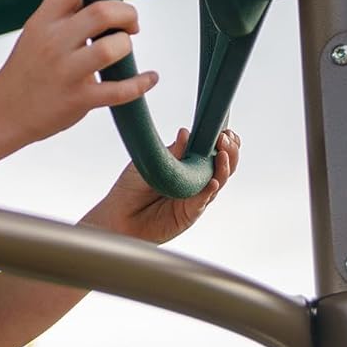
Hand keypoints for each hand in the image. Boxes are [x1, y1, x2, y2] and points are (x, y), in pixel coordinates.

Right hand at [0, 0, 158, 148]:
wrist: (4, 110)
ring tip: (124, 48)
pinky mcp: (78, 99)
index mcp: (43, 20)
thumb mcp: (36, 32)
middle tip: (130, 24)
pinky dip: (141, 83)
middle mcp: (53, 42)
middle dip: (127, 13)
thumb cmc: (27, 68)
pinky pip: (119, 90)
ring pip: (112, 49)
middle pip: (102, 13)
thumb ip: (65, 14)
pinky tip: (149, 78)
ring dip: (126, 45)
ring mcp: (66, 71)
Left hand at [85, 126, 240, 244]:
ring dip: (223, 168)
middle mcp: (195, 180)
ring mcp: (194, 197)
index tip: (224, 131)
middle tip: (225, 139)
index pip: (211, 150)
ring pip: (217, 182)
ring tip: (223, 155)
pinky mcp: (188, 214)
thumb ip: (171, 153)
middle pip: (222, 165)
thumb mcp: (150, 163)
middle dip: (229, 151)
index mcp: (186, 163)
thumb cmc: (130, 188)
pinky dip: (209, 191)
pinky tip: (212, 182)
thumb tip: (186, 133)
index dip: (221, 141)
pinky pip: (202, 202)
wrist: (118, 215)